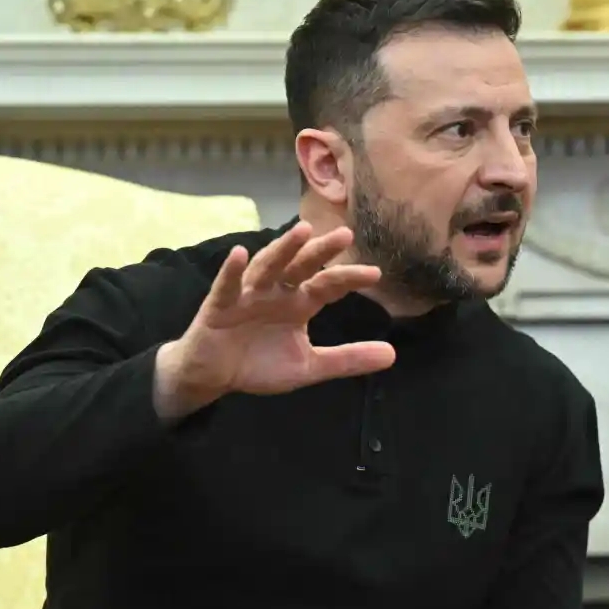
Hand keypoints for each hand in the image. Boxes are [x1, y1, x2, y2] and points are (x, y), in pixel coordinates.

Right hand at [153, 221, 391, 421]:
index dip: (348, 278)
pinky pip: (227, 286)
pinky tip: (239, 253)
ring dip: (283, 249)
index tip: (375, 274)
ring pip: (267, 267)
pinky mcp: (219, 306)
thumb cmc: (260, 364)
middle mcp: (276, 292)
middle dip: (321, 250)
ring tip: (301, 231)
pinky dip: (232, 271)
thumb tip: (392, 355)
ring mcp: (247, 295)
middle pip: (301, 266)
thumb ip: (347, 359)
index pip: (328, 286)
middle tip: (344, 234)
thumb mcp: (309, 366)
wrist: (216, 376)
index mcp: (299, 304)